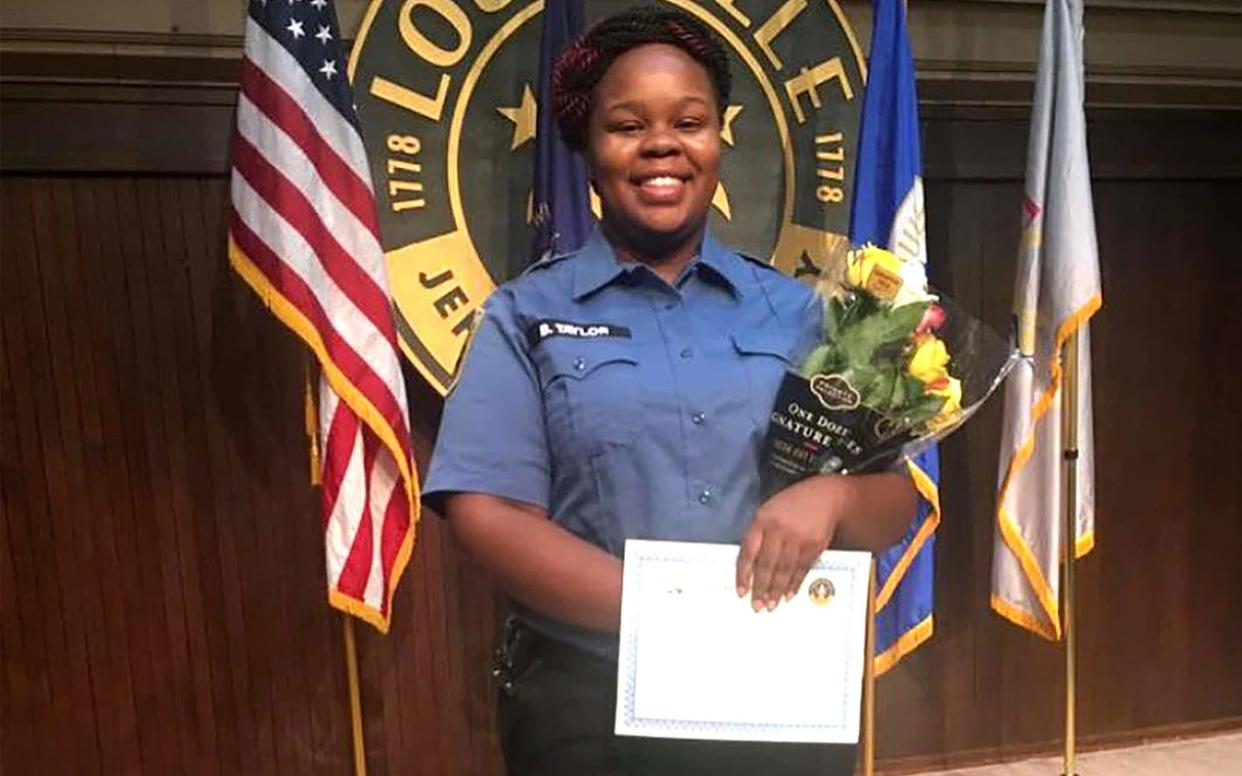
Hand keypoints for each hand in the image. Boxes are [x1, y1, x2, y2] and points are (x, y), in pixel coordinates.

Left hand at [736, 476, 841, 611]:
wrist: (826, 496)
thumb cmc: (793, 504)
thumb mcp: (768, 511)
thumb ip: (758, 534)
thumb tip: (750, 565)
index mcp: (762, 520)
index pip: (748, 552)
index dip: (743, 574)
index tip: (741, 591)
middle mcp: (778, 529)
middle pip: (766, 564)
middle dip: (760, 588)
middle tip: (757, 605)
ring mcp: (798, 538)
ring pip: (784, 570)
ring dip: (776, 590)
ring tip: (771, 604)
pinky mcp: (814, 545)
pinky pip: (802, 569)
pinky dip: (794, 583)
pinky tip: (788, 594)